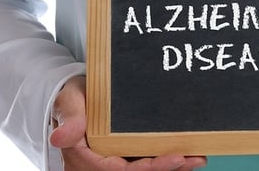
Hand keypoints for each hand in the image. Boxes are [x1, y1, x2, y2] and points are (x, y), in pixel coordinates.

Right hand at [50, 76, 206, 170]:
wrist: (76, 94)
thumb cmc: (72, 97)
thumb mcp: (69, 102)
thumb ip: (70, 119)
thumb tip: (60, 137)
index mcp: (85, 158)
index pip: (120, 169)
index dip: (149, 167)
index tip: (175, 158)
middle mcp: (102, 165)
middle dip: (168, 169)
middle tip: (195, 159)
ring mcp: (115, 161)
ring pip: (144, 169)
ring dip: (172, 167)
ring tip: (198, 158)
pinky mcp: (126, 154)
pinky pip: (147, 161)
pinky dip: (167, 160)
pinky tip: (188, 154)